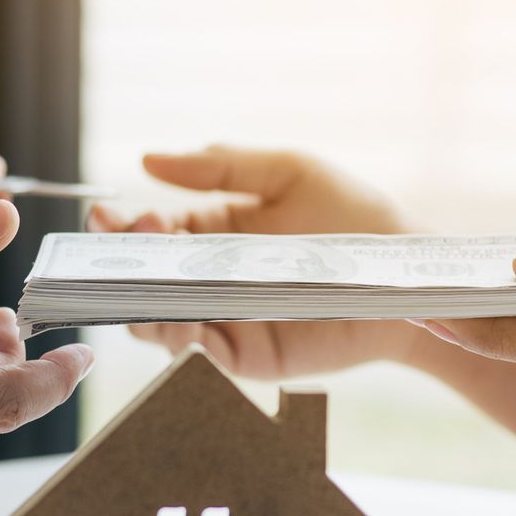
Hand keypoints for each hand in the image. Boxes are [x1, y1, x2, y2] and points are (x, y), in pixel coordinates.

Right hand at [90, 146, 421, 378]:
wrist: (404, 275)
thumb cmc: (354, 215)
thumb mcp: (287, 171)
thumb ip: (220, 163)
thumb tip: (146, 158)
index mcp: (213, 232)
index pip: (151, 231)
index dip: (124, 227)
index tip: (111, 218)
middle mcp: (210, 279)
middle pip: (144, 279)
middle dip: (122, 265)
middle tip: (125, 248)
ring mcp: (224, 320)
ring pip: (158, 321)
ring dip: (141, 305)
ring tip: (145, 287)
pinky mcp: (245, 357)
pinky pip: (197, 354)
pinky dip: (178, 340)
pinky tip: (179, 319)